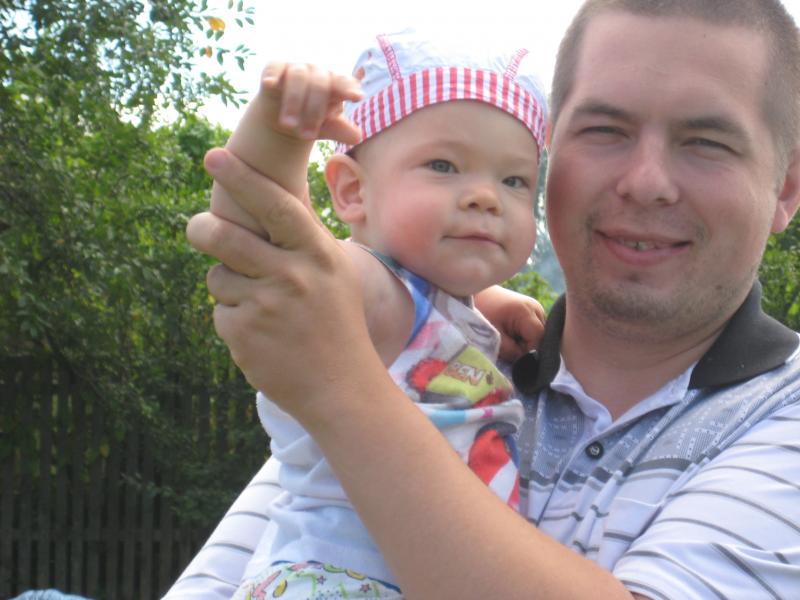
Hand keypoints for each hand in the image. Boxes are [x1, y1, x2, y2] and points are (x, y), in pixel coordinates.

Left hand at [188, 149, 379, 414]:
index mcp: (317, 253)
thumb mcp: (334, 272)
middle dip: (201, 228)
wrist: (342, 387)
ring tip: (260, 306)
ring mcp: (265, 305)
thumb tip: (267, 199)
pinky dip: (235, 319)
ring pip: (218, 277)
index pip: (275, 205)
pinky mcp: (243, 334)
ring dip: (228, 285)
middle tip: (198, 227)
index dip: (242, 178)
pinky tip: (263, 334)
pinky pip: (221, 312)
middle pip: (224, 236)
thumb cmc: (338, 322)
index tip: (214, 156)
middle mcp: (292, 275)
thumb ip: (303, 239)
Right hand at [261, 62, 362, 143]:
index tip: (357, 97)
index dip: (349, 88)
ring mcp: (297, 68)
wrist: (285, 122)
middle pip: (320, 84)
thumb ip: (340, 130)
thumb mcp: (326, 128)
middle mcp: (317, 73)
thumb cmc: (312, 121)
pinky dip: (272, 75)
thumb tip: (357, 137)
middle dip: (314, 111)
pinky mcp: (276, 69)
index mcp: (334, 84)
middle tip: (308, 136)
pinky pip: (274, 67)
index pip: (344, 83)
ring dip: (294, 102)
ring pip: (298, 77)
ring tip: (289, 125)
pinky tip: (270, 84)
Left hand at [474, 286, 545, 360]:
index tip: (512, 354)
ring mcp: (536, 307)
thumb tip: (526, 362)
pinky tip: (511, 332)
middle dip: (526, 346)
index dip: (527, 351)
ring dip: (525, 341)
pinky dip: (524, 334)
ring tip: (508, 336)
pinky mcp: (533, 309)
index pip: (538, 339)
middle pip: (541, 337)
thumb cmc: (482, 312)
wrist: (477, 292)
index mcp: (526, 311)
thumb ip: (512, 351)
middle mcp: (536, 308)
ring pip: (538, 334)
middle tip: (507, 345)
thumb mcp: (494, 336)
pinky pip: (534, 329)